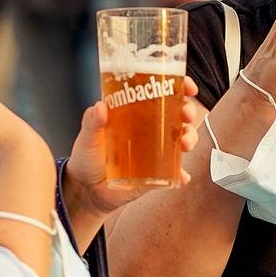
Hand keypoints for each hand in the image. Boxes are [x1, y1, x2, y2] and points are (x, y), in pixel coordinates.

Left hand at [64, 78, 207, 220]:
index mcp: (134, 113)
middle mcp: (148, 129)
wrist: (86, 190)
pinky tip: (182, 176)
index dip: (178, 86)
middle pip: (177, 114)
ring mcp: (154, 151)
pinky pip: (174, 171)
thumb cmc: (87, 158)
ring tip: (184, 144)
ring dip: (190, 138)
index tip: (187, 86)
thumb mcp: (87, 137)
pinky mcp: (156, 173)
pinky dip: (181, 173)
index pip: (160, 93)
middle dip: (188, 111)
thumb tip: (100, 107)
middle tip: (185, 114)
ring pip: (181, 139)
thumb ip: (92, 122)